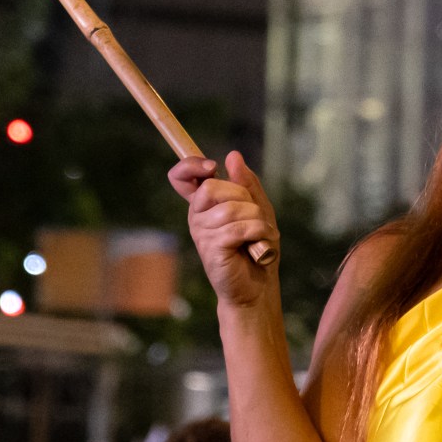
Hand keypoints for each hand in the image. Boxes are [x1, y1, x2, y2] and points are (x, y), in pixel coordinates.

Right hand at [169, 150, 279, 310]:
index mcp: (204, 204)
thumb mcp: (257, 207)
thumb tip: (232, 156)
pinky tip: (259, 243)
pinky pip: (237, 228)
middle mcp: (197, 216)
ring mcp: (201, 233)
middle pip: (212, 187)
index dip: (190, 166)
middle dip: (242, 196)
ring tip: (260, 233)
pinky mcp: (210, 249)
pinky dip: (257, 232)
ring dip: (255, 219)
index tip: (211, 165)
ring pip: (230, 209)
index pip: (181, 177)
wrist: (258, 286)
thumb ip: (245, 182)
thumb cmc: (256, 245)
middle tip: (254, 215)